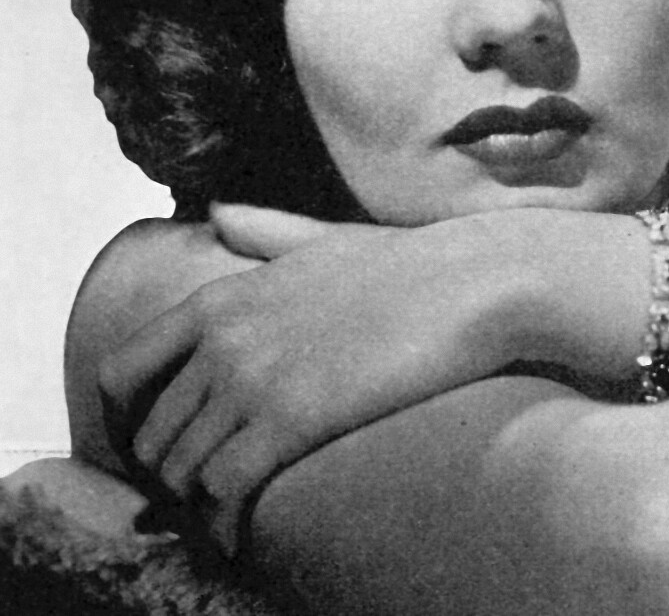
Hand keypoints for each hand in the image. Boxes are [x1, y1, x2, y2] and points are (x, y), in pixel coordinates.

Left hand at [99, 204, 622, 552]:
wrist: (470, 283)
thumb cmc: (407, 262)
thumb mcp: (324, 238)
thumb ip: (266, 230)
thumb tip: (218, 211)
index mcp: (223, 296)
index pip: (121, 366)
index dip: (126, 414)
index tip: (159, 440)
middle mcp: (222, 336)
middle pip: (150, 432)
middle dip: (167, 471)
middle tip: (203, 489)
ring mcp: (252, 377)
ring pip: (179, 470)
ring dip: (195, 504)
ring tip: (226, 515)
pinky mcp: (290, 420)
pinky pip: (222, 491)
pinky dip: (222, 524)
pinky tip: (242, 535)